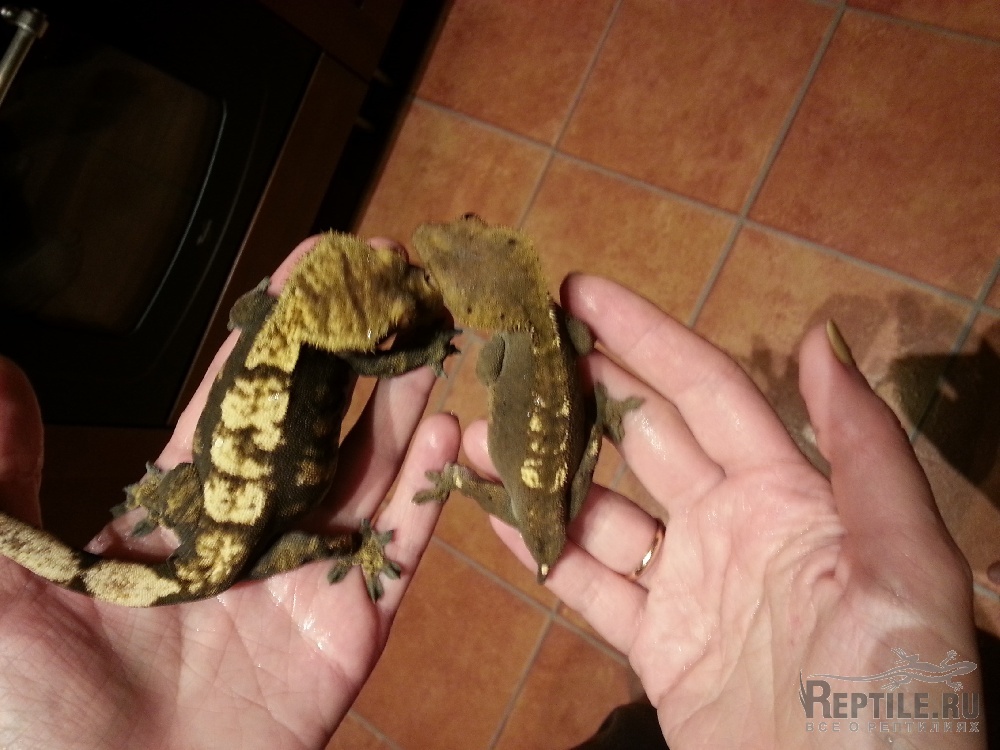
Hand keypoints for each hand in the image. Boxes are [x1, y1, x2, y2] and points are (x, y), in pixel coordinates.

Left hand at [0, 237, 458, 748]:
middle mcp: (252, 534)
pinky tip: (446, 435)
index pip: (241, 396)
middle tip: (400, 277)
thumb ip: (5, 470)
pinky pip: (393, 558)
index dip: (282, 328)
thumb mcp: (3, 577)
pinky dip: (422, 498)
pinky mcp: (345, 636)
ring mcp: (306, 581)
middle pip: (322, 421)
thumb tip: (1, 366)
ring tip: (436, 333)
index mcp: (177, 513)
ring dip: (405, 402)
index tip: (321, 265)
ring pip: (368, 473)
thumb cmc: (27, 716)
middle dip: (360, 347)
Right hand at [478, 275, 981, 748]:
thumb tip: (818, 338)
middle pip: (641, 437)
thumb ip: (864, 449)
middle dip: (579, 389)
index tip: (579, 292)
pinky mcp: (657, 646)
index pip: (704, 390)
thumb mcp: (907, 564)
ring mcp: (688, 585)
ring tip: (475, 434)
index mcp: (789, 491)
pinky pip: (588, 587)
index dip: (644, 337)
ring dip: (540, 471)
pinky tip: (491, 517)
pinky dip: (539, 551)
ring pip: (599, 510)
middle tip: (513, 348)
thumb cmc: (896, 693)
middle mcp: (731, 524)